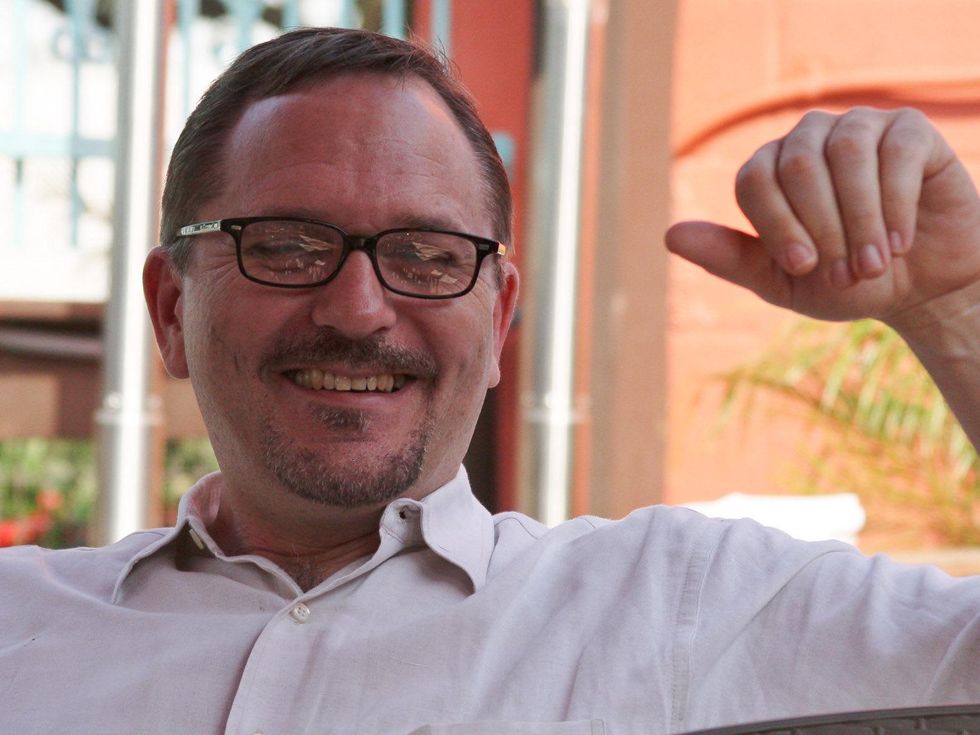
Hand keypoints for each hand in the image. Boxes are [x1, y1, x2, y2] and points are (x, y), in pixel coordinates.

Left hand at [666, 107, 979, 327]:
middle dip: (822, 229)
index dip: (778, 226)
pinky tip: (901, 241)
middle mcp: (808, 138)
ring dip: (860, 221)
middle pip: (798, 166)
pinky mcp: (907, 129)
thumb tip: (670, 236)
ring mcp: (857, 126)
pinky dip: (896, 204)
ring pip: (846, 155)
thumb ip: (728, 258)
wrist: (917, 287)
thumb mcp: (779, 280)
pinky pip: (894, 152)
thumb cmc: (842, 281)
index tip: (803, 267)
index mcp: (770, 168)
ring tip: (874, 264)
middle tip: (844, 274)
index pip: (755, 180)